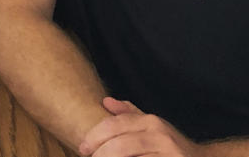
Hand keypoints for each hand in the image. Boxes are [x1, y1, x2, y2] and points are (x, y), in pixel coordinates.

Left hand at [79, 97, 200, 156]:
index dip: (94, 137)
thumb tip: (106, 101)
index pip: (114, 125)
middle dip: (101, 154)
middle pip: (120, 146)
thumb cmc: (171, 146)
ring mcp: (169, 154)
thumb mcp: (152, 127)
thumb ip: (129, 115)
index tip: (83, 148)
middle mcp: (160, 136)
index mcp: (151, 122)